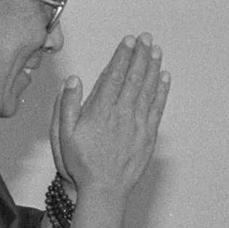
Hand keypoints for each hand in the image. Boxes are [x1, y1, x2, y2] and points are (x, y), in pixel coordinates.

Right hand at [52, 35, 169, 196]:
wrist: (104, 190)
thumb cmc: (81, 164)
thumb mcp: (63, 135)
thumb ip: (67, 106)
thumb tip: (73, 80)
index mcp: (100, 110)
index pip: (114, 75)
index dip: (122, 56)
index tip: (128, 41)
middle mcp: (121, 113)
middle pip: (133, 77)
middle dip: (140, 55)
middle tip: (146, 38)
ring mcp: (137, 124)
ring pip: (147, 89)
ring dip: (153, 67)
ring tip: (156, 50)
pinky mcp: (148, 135)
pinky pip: (157, 107)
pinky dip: (162, 91)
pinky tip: (165, 77)